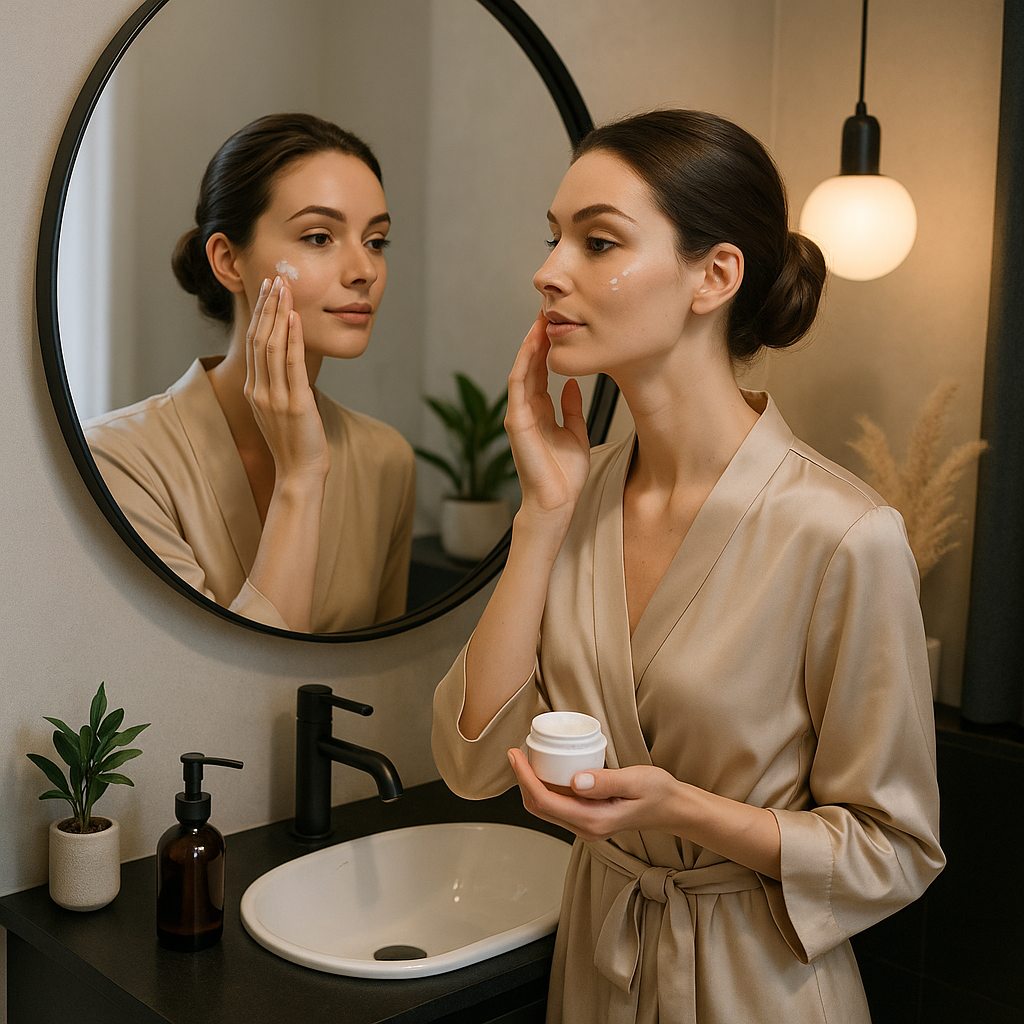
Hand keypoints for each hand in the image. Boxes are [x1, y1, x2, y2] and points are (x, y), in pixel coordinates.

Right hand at [244, 277, 329, 482]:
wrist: (299, 474)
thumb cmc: (294, 444)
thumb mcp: (279, 411)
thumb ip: (278, 388)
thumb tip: (289, 364)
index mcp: (255, 391)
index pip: (254, 344)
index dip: (260, 315)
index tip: (266, 291)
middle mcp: (260, 391)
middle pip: (259, 339)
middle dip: (266, 306)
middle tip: (273, 278)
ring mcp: (275, 397)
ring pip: (272, 346)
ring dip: (278, 314)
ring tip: (284, 288)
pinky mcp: (295, 404)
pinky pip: (291, 365)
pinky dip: (292, 338)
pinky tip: (295, 318)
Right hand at [504, 313, 590, 525]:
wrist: (557, 503)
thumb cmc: (564, 476)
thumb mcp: (576, 433)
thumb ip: (572, 408)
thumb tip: (573, 384)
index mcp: (540, 412)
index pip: (540, 371)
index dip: (547, 347)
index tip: (558, 325)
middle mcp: (526, 410)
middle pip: (529, 366)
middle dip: (537, 339)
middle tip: (547, 312)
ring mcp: (519, 416)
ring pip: (521, 371)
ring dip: (529, 346)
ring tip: (539, 322)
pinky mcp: (517, 424)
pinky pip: (518, 388)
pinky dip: (523, 365)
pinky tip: (531, 348)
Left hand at [507, 747, 681, 842]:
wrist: (672, 808)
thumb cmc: (657, 793)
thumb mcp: (635, 781)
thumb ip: (606, 782)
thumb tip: (575, 780)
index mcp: (593, 821)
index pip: (545, 801)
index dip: (524, 778)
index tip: (515, 755)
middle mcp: (585, 828)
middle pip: (539, 807)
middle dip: (522, 781)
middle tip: (516, 753)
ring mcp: (586, 826)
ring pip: (546, 808)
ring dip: (531, 785)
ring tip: (526, 759)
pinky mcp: (588, 819)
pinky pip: (558, 806)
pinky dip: (545, 788)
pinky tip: (546, 770)